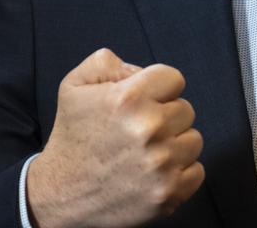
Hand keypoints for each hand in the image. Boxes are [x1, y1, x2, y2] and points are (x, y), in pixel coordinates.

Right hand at [26, 48, 204, 227]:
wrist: (60, 194)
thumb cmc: (72, 137)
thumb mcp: (74, 86)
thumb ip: (107, 63)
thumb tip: (139, 71)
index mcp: (128, 99)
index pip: (174, 79)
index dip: (158, 89)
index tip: (143, 103)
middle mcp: (148, 130)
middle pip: (186, 110)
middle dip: (165, 117)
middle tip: (138, 131)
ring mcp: (161, 165)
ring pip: (193, 140)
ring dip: (174, 144)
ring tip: (144, 153)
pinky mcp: (168, 193)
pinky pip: (197, 171)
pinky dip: (180, 172)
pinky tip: (153, 172)